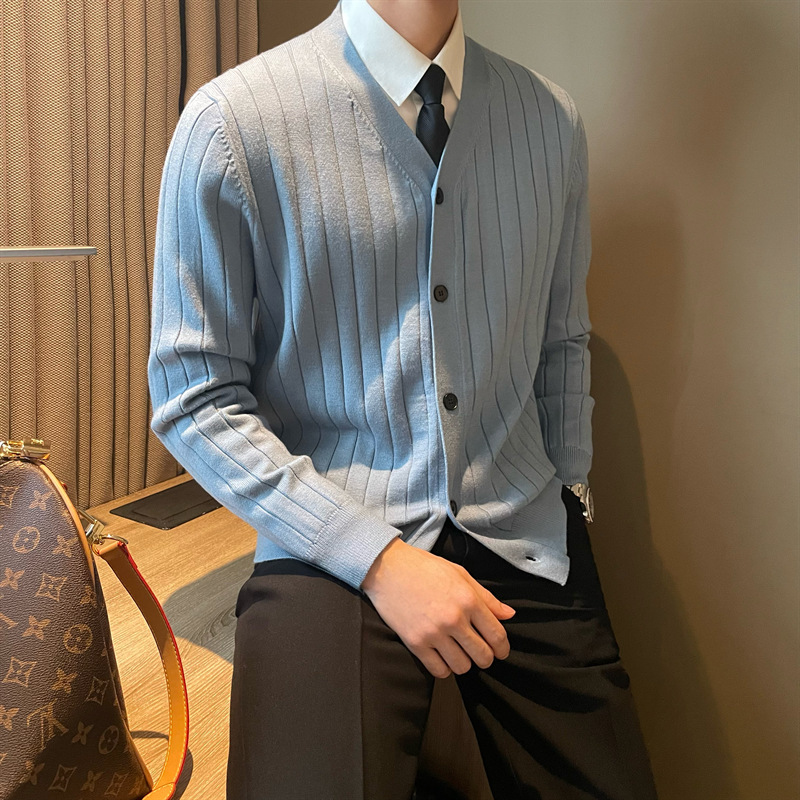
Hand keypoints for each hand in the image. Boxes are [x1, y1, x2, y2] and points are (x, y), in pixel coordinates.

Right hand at [361, 537, 515, 678]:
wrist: (387, 568)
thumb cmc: (424, 568)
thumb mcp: (460, 574)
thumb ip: (486, 597)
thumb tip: (509, 615)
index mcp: (468, 599)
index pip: (497, 635)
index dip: (503, 648)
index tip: (500, 651)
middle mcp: (454, 618)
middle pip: (482, 656)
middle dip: (485, 658)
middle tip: (480, 653)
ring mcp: (434, 632)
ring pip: (462, 667)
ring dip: (464, 663)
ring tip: (458, 653)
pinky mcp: (415, 643)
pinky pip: (439, 670)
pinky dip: (444, 668)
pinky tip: (442, 657)